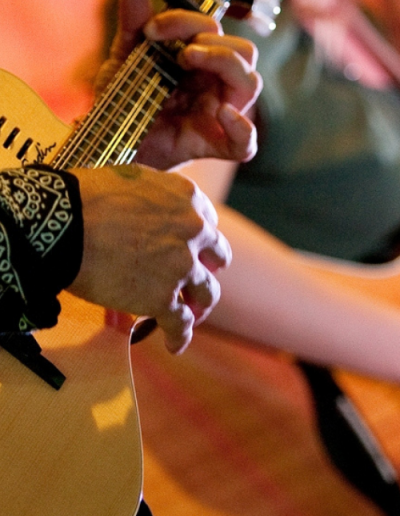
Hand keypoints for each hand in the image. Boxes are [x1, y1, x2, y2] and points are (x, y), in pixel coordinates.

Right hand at [66, 164, 230, 353]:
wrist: (59, 224)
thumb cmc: (84, 196)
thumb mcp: (134, 178)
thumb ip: (155, 196)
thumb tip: (151, 207)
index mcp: (187, 198)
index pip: (209, 222)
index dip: (198, 239)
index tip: (191, 248)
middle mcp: (194, 230)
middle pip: (217, 256)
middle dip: (206, 268)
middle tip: (194, 279)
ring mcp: (181, 266)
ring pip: (207, 292)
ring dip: (200, 304)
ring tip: (191, 314)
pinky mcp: (162, 297)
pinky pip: (181, 322)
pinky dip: (179, 335)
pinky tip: (175, 344)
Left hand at [96, 0, 261, 170]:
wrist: (110, 141)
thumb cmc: (124, 99)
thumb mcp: (124, 57)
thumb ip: (133, 25)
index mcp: (201, 60)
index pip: (214, 30)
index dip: (186, 21)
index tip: (151, 29)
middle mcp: (217, 83)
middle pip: (245, 52)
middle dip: (215, 43)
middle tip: (181, 50)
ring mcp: (220, 113)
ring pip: (251, 83)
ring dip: (226, 64)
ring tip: (187, 60)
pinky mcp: (215, 145)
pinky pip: (246, 143)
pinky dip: (242, 129)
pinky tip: (222, 114)